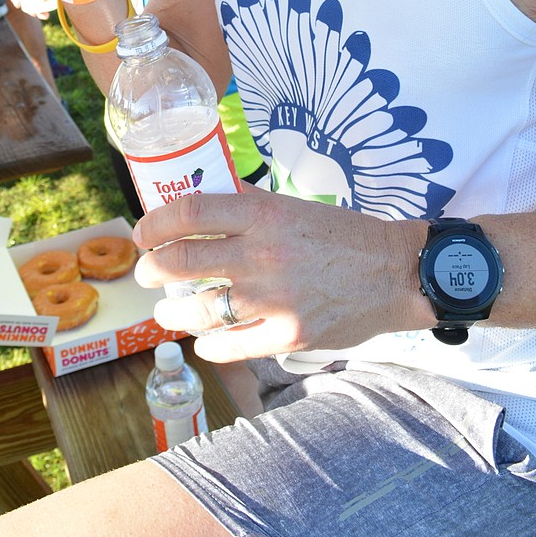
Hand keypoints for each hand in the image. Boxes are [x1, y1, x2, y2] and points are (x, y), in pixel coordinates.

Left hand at [132, 192, 428, 362]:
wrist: (393, 272)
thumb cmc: (342, 235)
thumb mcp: (292, 205)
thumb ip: (247, 201)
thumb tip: (203, 192)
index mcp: (263, 214)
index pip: (190, 212)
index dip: (155, 224)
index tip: (142, 234)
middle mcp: (263, 254)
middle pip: (183, 262)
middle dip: (152, 269)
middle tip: (147, 272)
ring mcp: (275, 298)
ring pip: (200, 309)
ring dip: (172, 311)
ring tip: (166, 309)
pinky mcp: (289, 334)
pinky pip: (232, 345)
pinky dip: (209, 345)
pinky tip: (203, 341)